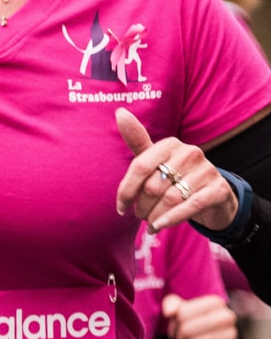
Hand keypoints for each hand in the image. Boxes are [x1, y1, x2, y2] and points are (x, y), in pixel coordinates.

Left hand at [116, 111, 240, 232]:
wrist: (214, 196)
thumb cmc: (177, 177)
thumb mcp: (156, 160)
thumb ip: (138, 141)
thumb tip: (120, 111)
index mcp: (170, 143)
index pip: (140, 166)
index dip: (126, 190)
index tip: (120, 207)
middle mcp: (190, 152)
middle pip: (154, 185)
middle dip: (142, 205)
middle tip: (139, 215)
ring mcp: (207, 170)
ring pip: (170, 198)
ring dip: (155, 215)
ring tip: (150, 223)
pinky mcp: (219, 189)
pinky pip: (190, 206)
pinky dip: (171, 219)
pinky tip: (160, 227)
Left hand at [163, 292, 240, 338]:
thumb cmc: (194, 320)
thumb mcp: (181, 308)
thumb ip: (171, 303)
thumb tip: (169, 312)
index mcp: (215, 302)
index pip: (182, 313)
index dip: (175, 322)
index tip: (177, 324)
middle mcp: (227, 317)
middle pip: (187, 329)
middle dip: (179, 336)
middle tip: (181, 338)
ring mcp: (232, 335)